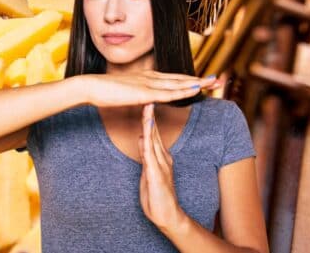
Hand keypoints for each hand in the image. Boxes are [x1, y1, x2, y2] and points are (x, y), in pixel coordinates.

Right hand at [80, 70, 220, 106]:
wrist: (90, 87)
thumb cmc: (103, 91)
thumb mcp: (124, 92)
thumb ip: (136, 93)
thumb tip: (142, 97)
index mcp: (146, 77)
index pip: (172, 79)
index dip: (189, 80)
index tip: (203, 81)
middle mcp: (150, 77)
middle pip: (180, 78)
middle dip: (200, 80)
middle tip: (218, 80)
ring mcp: (148, 83)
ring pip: (178, 83)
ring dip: (198, 83)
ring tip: (214, 83)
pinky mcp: (144, 92)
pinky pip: (169, 92)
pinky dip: (184, 90)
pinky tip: (196, 89)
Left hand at [138, 103, 186, 231]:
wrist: (167, 216)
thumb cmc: (157, 196)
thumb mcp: (148, 171)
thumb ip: (146, 155)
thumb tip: (142, 138)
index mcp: (160, 157)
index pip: (152, 133)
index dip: (148, 117)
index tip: (144, 102)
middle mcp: (162, 158)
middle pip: (153, 132)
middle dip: (149, 114)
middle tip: (147, 95)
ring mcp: (160, 165)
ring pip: (153, 139)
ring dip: (149, 123)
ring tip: (147, 105)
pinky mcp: (156, 173)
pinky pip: (150, 154)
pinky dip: (147, 141)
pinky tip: (145, 130)